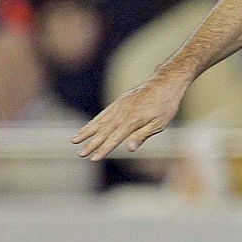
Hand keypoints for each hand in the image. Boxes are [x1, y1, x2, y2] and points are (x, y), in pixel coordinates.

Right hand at [71, 73, 187, 159]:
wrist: (165, 83)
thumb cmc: (165, 106)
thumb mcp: (159, 123)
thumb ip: (142, 135)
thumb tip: (129, 148)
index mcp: (132, 121)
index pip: (114, 139)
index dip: (103, 149)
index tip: (93, 158)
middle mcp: (122, 113)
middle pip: (104, 132)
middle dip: (91, 144)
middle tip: (80, 154)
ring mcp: (119, 106)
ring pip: (100, 121)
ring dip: (87, 132)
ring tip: (75, 141)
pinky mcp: (119, 102)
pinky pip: (103, 113)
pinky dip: (94, 121)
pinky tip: (88, 127)